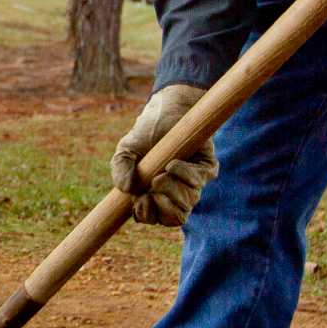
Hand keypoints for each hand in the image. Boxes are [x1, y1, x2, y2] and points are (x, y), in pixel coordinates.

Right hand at [110, 83, 217, 226]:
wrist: (166, 109)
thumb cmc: (146, 133)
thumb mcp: (126, 150)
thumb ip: (120, 170)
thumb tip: (127, 189)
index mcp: (155, 194)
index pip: (156, 218)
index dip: (147, 215)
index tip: (140, 200)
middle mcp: (176, 192)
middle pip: (175, 218)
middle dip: (163, 206)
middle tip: (154, 186)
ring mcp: (193, 182)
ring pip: (187, 202)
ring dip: (171, 189)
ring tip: (161, 173)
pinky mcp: (206, 169)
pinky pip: (197, 182)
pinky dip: (181, 174)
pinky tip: (172, 163)